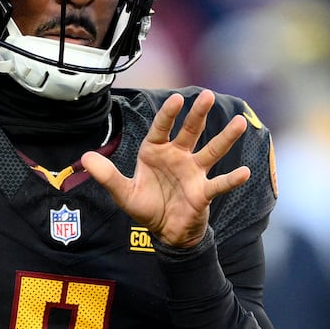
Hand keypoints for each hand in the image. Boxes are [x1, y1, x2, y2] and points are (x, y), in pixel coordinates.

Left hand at [82, 89, 250, 247]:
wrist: (165, 231)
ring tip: (240, 123)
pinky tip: (245, 172)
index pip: (162, 128)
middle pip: (190, 131)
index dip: (169, 114)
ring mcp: (194, 172)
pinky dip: (232, 179)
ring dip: (225, 138)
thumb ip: (107, 175)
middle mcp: (178, 157)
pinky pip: (219, 184)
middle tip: (207, 96)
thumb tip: (84, 158)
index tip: (177, 99)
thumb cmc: (146, 207)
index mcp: (156, 152)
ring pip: (211, 151)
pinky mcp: (204, 191)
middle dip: (198, 114)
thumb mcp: (123, 193)